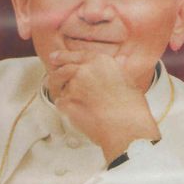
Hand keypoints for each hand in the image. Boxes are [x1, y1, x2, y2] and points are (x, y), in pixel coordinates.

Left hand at [47, 47, 159, 162]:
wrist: (126, 128)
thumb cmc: (132, 109)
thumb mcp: (128, 80)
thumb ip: (115, 71)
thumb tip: (118, 64)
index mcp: (100, 62)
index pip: (76, 55)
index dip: (64, 56)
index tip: (56, 57)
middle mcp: (85, 71)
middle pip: (63, 69)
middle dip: (56, 72)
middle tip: (52, 75)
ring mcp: (74, 86)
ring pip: (59, 86)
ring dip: (58, 89)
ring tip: (62, 95)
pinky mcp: (67, 103)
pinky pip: (60, 103)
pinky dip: (64, 106)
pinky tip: (73, 111)